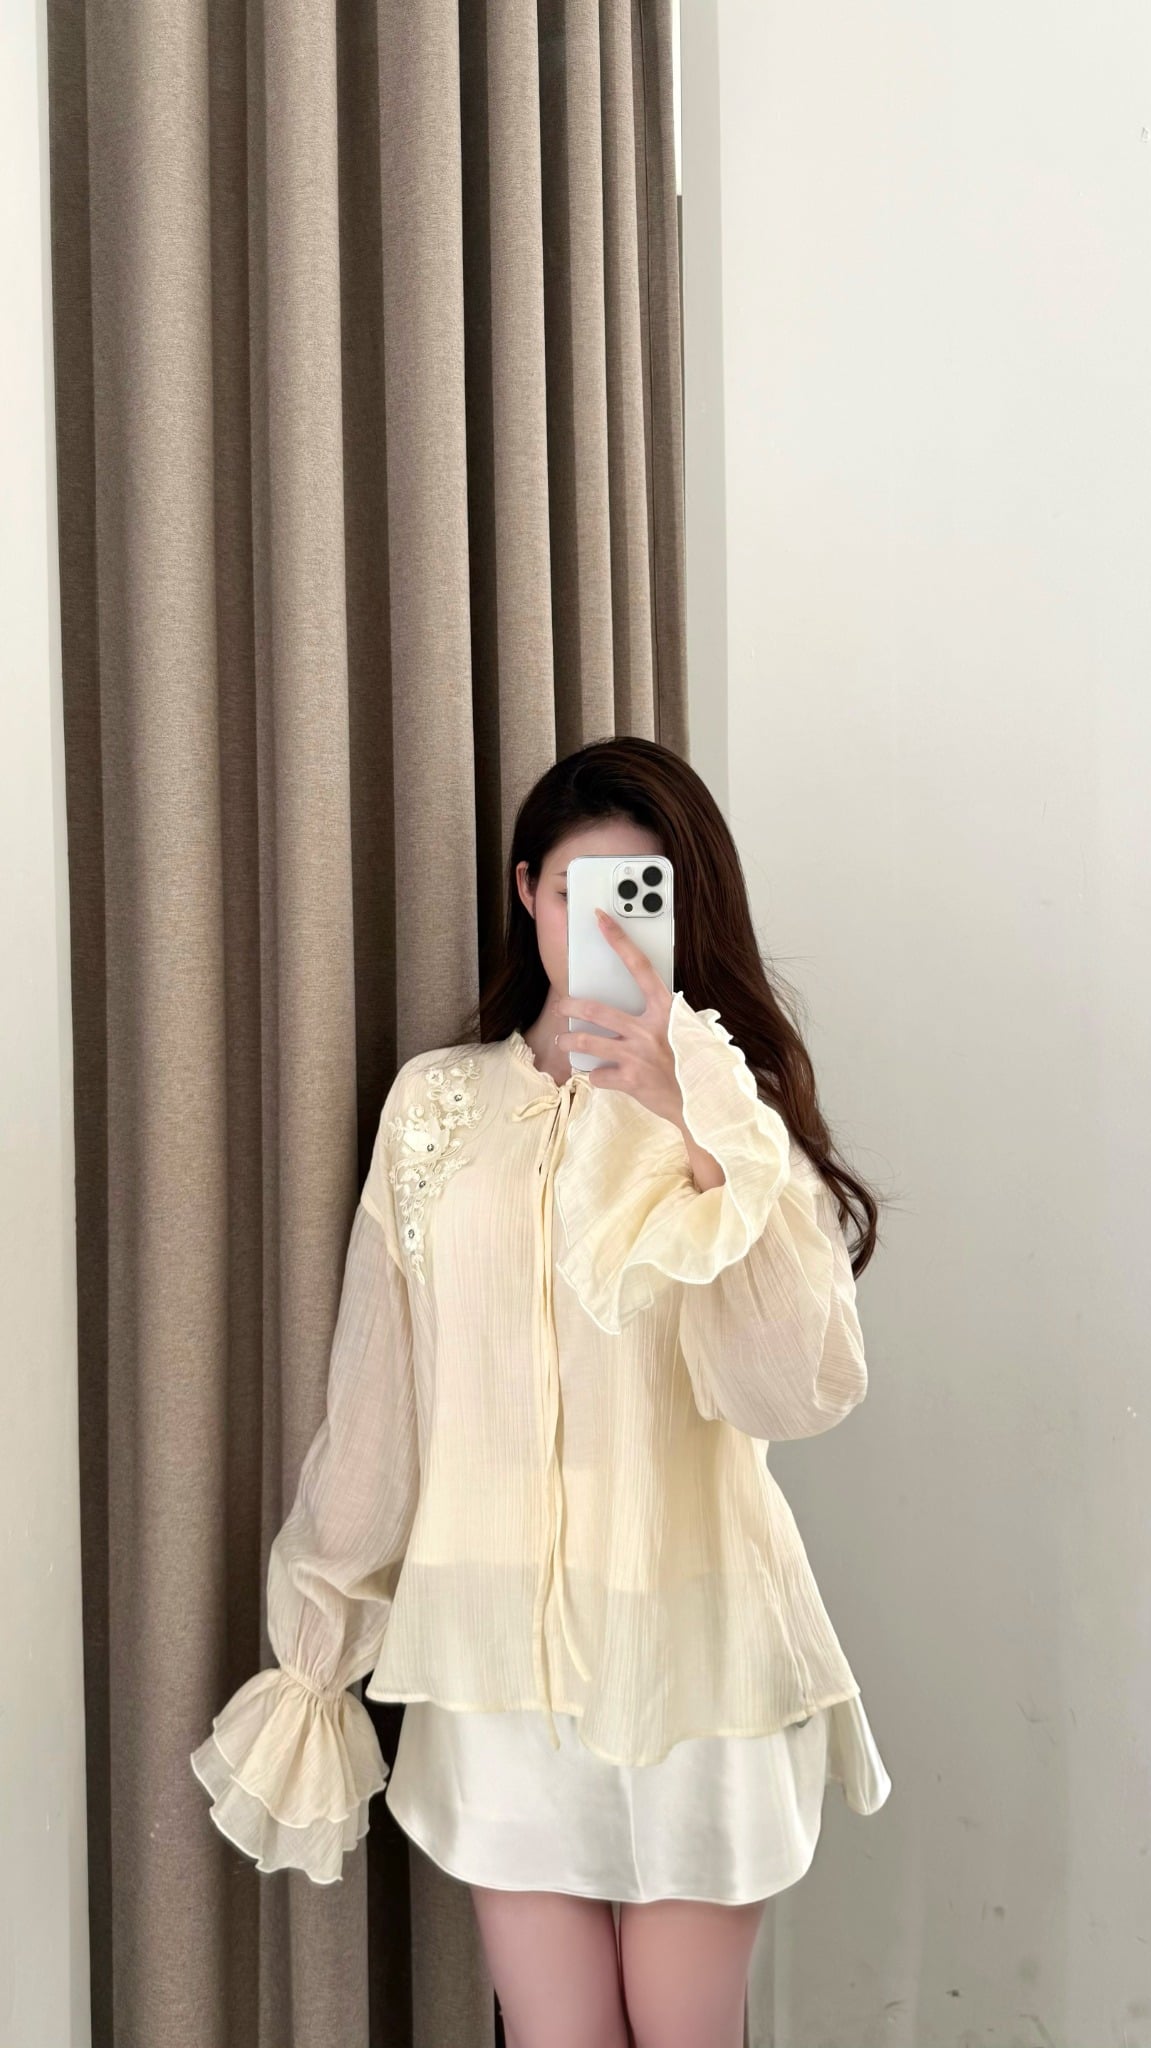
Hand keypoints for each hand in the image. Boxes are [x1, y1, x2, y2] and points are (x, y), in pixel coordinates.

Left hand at [550, 909, 724, 1188]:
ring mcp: (636, 1055)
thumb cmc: (702, 1064)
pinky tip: (599, 1076)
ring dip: (570, 1041)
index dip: (619, 940)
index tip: (601, 919)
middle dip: (572, 1006)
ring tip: (564, 1040)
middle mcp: (649, 1029)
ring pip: (587, 1042)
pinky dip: (596, 1076)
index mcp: (668, 1010)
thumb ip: (669, 1018)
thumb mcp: (692, 1030)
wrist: (707, 1103)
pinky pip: (598, 1075)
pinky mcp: (629, 1081)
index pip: (640, 966)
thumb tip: (651, 1008)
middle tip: (564, 1006)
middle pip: (597, 1009)